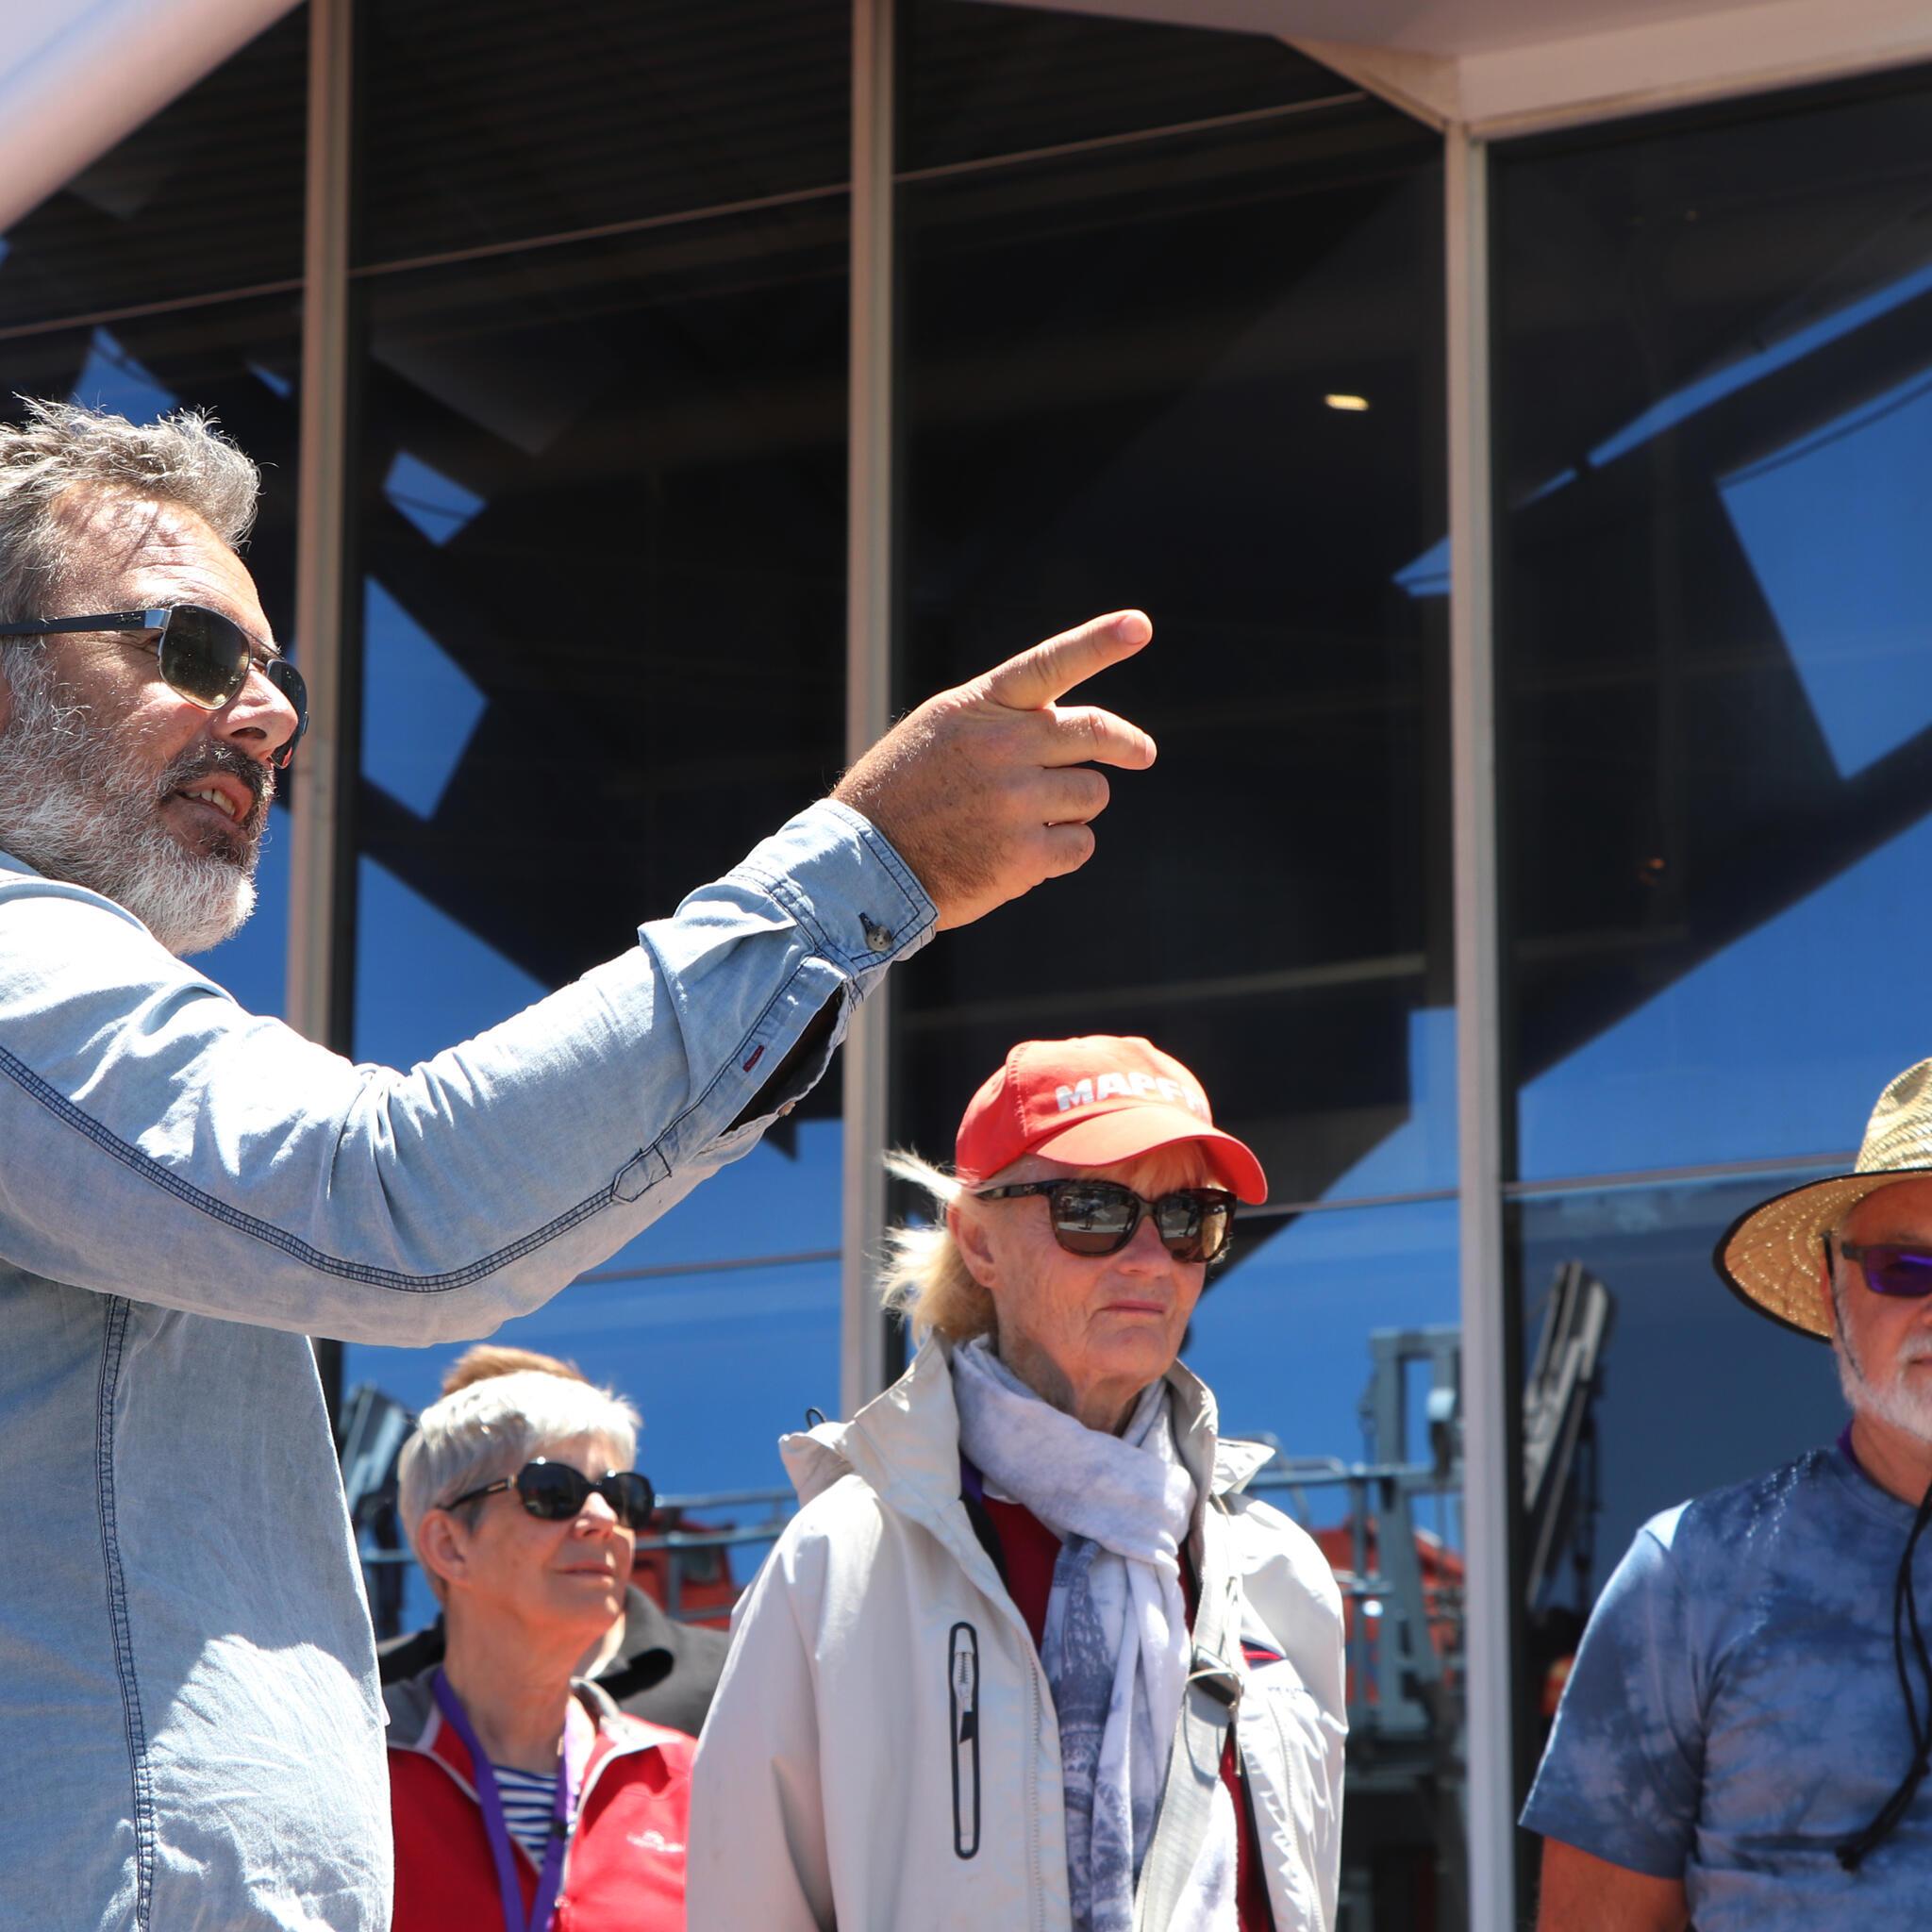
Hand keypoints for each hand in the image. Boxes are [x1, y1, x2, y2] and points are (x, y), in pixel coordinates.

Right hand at [833, 610, 1155, 929]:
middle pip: (1095, 733)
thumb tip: (1068, 732)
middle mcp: (1004, 747)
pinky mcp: (1024, 855)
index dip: (1100, 642)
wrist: (862, 864)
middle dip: (1128, 744)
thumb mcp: (939, 731)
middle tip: (1141, 754)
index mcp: (981, 708)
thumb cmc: (901, 793)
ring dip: (1075, 805)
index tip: (1140, 626)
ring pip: (1093, 793)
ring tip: (1029, 817)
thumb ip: (1001, 719)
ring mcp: (1016, 801)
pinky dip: (1063, 849)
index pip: (1050, 664)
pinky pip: (1080, 844)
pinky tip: (1023, 852)